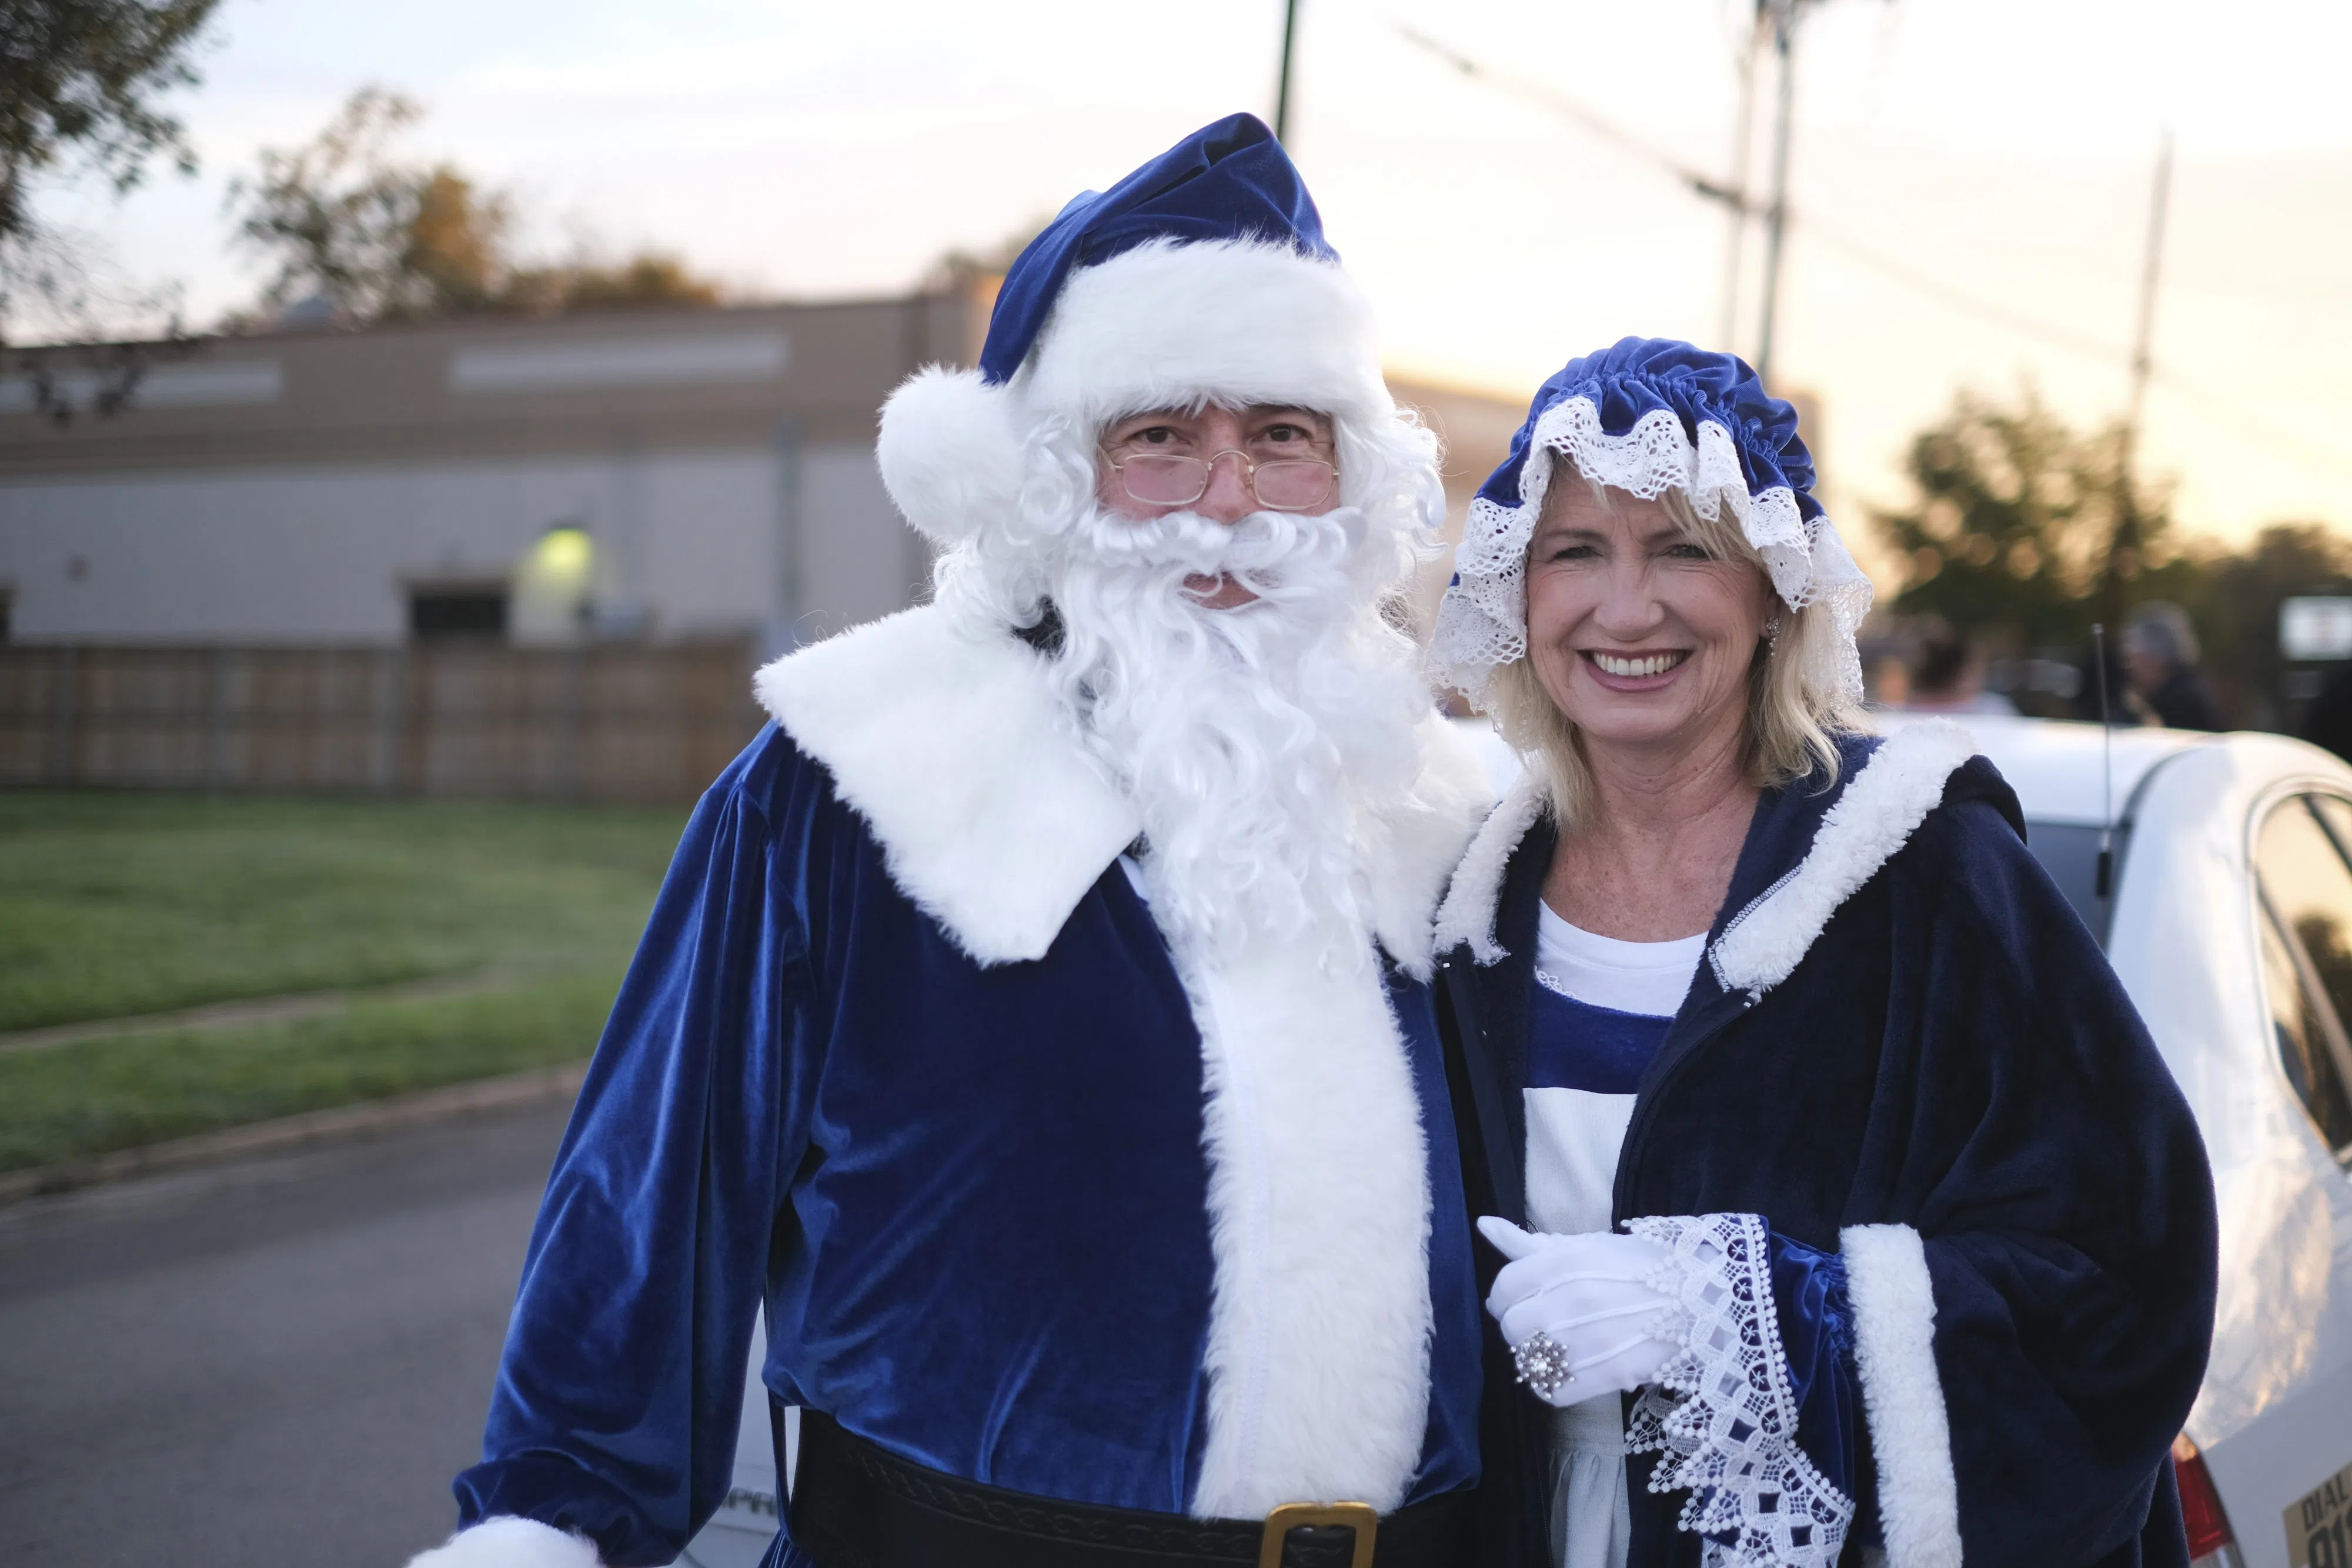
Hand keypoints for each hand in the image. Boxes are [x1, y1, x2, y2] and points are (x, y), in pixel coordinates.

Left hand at [1478, 1216, 1676, 1404]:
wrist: (1705, 1298)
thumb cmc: (1644, 1266)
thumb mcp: (1588, 1245)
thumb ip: (1530, 1242)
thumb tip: (1484, 1225)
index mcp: (1563, 1262)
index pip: (1503, 1288)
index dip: (1505, 1298)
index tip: (1519, 1301)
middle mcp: (1568, 1300)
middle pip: (1511, 1327)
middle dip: (1521, 1328)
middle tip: (1543, 1325)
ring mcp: (1586, 1340)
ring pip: (1529, 1360)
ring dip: (1537, 1357)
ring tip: (1559, 1348)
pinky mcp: (1607, 1374)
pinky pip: (1552, 1391)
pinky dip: (1553, 1386)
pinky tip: (1568, 1373)